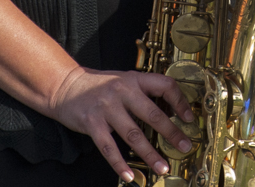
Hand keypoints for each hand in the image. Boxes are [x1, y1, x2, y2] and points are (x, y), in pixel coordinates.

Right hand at [48, 66, 195, 181]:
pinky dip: (119, 164)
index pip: (165, 86)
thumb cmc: (99, 86)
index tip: (189, 118)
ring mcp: (107, 107)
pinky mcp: (92, 123)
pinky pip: (108, 147)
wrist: (65, 86)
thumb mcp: (124, 81)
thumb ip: (143, 93)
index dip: (180, 101)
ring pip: (133, 134)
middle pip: (152, 114)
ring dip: (149, 154)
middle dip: (171, 133)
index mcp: (135, 79)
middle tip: (184, 147)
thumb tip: (170, 112)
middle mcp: (123, 91)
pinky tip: (129, 175)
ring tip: (162, 167)